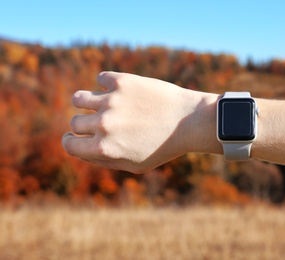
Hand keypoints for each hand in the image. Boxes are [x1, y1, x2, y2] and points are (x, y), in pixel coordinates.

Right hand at [62, 71, 213, 172]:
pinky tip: (120, 91)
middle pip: (75, 122)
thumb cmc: (163, 147)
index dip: (71, 141)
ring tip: (101, 103)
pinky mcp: (122, 82)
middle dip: (84, 125)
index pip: (69, 145)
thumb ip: (104, 160)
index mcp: (103, 149)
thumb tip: (82, 150)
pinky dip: (106, 84)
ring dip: (85, 102)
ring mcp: (111, 101)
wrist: (189, 121)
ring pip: (79, 98)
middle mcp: (103, 125)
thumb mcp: (135, 165)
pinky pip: (101, 79)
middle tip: (102, 123)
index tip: (76, 137)